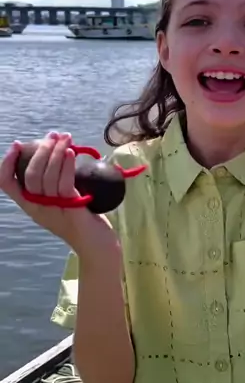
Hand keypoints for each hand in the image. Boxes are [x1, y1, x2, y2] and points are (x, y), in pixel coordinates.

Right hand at [0, 132, 118, 257]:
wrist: (97, 247)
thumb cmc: (81, 221)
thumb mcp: (61, 202)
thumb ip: (55, 184)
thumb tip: (59, 153)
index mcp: (31, 205)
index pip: (6, 184)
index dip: (7, 163)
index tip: (16, 145)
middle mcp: (38, 208)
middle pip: (30, 174)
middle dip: (41, 149)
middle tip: (53, 135)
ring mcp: (54, 210)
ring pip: (47, 176)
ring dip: (56, 152)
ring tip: (66, 138)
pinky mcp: (72, 210)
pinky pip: (64, 184)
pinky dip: (66, 165)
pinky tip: (71, 152)